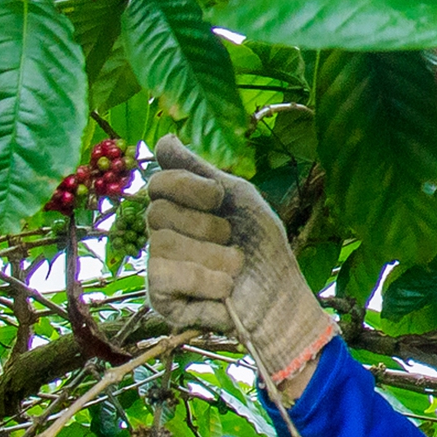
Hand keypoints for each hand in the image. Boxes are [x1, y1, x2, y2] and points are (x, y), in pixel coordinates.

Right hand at [144, 136, 336, 388]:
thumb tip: (164, 138)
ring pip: (162, 244)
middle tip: (230, 239)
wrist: (280, 298)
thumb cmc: (263, 248)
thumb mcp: (237, 197)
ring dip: (213, 257)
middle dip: (206, 226)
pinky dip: (204, 282)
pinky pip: (165, 276)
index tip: (218, 199)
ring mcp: (158, 266)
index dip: (187, 187)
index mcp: (178, 207)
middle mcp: (162, 234)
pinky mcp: (160, 298)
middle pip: (157, 212)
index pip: (157, 182)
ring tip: (234, 269)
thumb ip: (199, 169)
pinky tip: (224, 290)